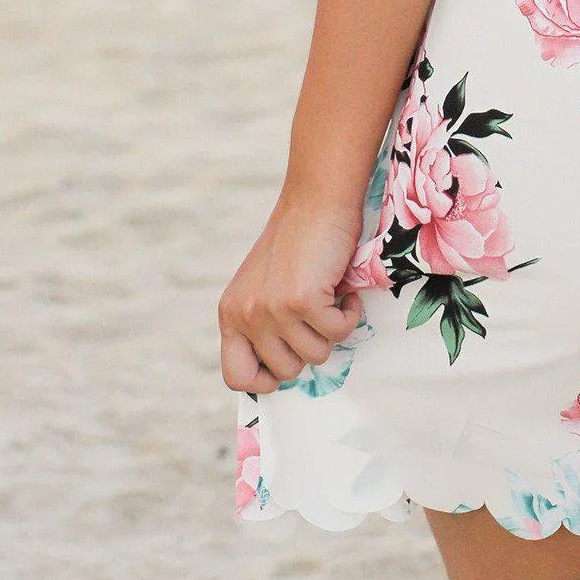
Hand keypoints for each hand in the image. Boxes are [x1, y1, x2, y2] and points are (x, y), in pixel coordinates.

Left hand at [219, 199, 365, 395]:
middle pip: (286, 371)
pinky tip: (343, 289)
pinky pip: (338, 332)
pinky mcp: (301, 301)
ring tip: (328, 296)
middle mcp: (246, 315)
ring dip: (332, 328)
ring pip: (315, 355)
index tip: (289, 358)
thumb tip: (282, 372)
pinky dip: (349, 314)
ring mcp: (272, 310)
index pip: (236, 376)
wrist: (316, 200)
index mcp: (230, 313)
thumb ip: (262, 324)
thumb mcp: (264, 287)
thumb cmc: (299, 243)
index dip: (265, 379)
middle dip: (310, 346)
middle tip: (316, 313)